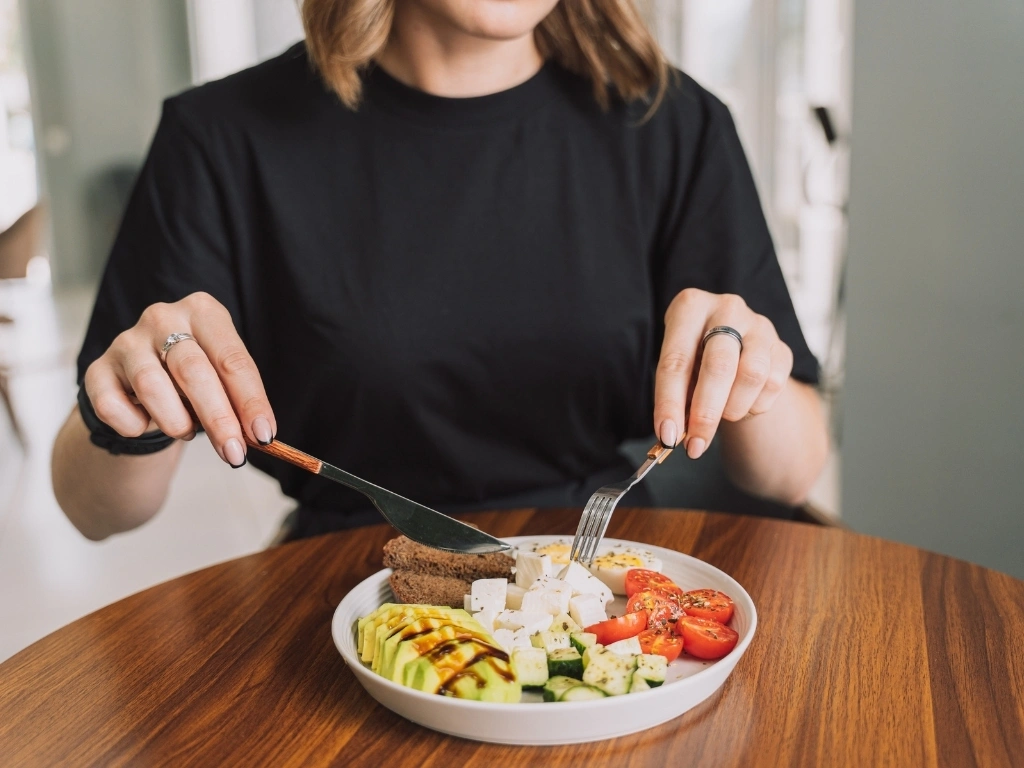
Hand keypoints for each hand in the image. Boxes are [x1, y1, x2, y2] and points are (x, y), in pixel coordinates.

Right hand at [83, 292, 274, 466]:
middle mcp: (163, 317)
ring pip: (152, 386)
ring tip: (187, 432)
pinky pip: (113, 406)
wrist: (142, 383)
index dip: (250, 400)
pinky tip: (145, 424)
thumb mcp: (223, 380)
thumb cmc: (193, 379)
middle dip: (218, 418)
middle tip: (234, 453)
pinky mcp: (97, 369)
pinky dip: (134, 425)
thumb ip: (239, 402)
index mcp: (203, 311)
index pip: (232, 358)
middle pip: (194, 370)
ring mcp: (126, 341)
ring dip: (176, 421)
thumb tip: (259, 435)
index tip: (264, 435)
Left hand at [654, 288, 793, 458]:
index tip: (667, 436)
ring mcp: (759, 326)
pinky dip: (755, 406)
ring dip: (733, 408)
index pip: (676, 361)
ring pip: (752, 376)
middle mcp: (726, 309)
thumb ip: (676, 396)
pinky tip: (743, 403)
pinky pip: (773, 385)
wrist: (735, 346)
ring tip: (724, 415)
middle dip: (706, 413)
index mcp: (690, 306)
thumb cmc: (695, 357)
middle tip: (696, 446)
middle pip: (719, 366)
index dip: (670, 403)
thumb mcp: (678, 368)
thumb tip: (672, 435)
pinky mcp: (782, 347)